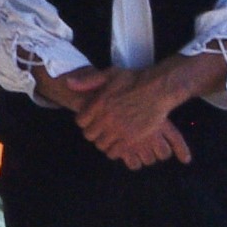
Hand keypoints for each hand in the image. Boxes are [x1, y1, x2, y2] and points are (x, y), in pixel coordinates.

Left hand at [78, 54, 218, 169]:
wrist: (157, 89)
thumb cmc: (134, 80)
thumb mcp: (110, 74)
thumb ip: (88, 81)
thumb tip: (68, 84)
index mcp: (98, 103)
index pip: (81, 121)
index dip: (85, 121)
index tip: (91, 119)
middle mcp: (106, 118)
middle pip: (90, 135)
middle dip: (93, 132)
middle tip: (101, 129)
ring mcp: (118, 130)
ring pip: (101, 144)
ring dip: (104, 141)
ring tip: (110, 136)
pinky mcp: (130, 140)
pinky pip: (115, 152)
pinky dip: (114, 150)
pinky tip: (119, 143)